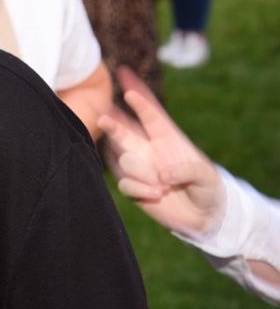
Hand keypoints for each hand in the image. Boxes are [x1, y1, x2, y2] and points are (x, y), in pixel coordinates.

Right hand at [97, 67, 224, 237]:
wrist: (201, 216)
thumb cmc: (207, 188)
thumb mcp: (206, 176)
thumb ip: (187, 170)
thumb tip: (163, 175)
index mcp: (168, 138)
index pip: (151, 116)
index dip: (140, 103)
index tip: (129, 92)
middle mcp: (147, 149)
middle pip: (123, 131)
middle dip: (111, 123)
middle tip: (102, 118)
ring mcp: (137, 167)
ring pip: (124, 160)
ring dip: (142, 173)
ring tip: (162, 186)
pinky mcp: (131, 185)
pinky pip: (125, 183)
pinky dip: (140, 189)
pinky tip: (156, 195)